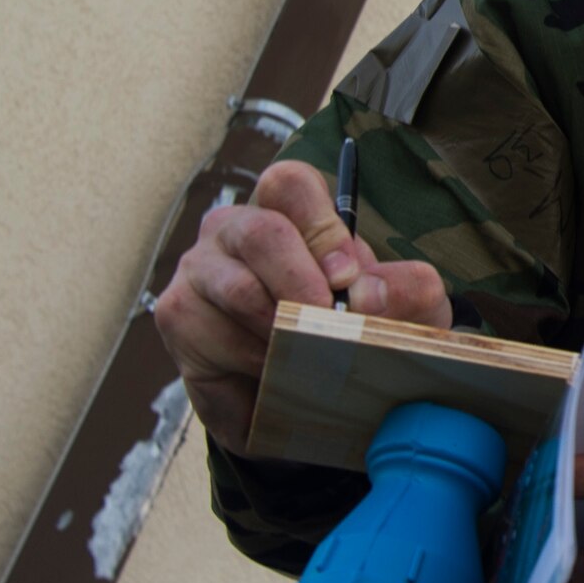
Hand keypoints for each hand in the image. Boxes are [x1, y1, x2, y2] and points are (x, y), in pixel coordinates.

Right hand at [153, 157, 449, 452]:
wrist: (306, 398)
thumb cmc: (355, 332)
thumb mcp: (401, 311)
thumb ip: (406, 292)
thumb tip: (370, 292)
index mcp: (291, 212)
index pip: (292, 185)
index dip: (322, 229)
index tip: (347, 278)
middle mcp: (237, 228)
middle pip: (261, 231)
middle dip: (302, 283)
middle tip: (327, 323)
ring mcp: (200, 267)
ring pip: (240, 290)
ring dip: (283, 334)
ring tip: (307, 359)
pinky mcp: (177, 314)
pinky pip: (215, 335)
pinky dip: (253, 363)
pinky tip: (270, 376)